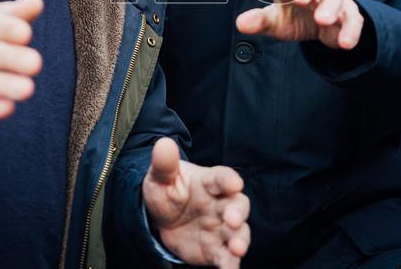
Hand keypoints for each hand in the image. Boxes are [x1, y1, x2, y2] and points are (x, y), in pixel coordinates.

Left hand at [143, 138, 249, 267]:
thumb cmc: (165, 191)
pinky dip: (231, 265)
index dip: (229, 180)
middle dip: (238, 212)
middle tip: (233, 219)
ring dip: (240, 240)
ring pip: (238, 233)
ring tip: (237, 248)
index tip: (234, 183)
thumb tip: (163, 143)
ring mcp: (220, 228)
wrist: (160, 219)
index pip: (221, 178)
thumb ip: (164, 164)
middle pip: (237, 205)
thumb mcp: (160, 177)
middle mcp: (219, 204)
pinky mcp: (216, 250)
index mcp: (207, 182)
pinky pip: (226, 258)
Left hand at [235, 0, 362, 49]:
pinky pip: (352, 19)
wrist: (322, 28)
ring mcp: (332, 0)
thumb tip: (240, 23)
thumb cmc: (294, 18)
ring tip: (322, 20)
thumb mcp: (276, 22)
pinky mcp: (348, 14)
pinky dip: (350, 30)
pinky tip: (344, 43)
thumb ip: (259, 21)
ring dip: (329, 7)